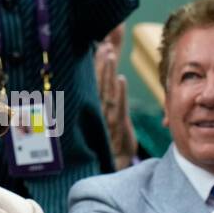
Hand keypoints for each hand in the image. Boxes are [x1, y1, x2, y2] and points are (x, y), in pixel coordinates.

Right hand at [95, 25, 136, 169]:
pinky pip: (118, 107)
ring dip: (107, 72)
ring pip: (105, 91)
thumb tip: (112, 80)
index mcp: (92, 108)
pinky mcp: (117, 128)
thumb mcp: (105, 122)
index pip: (94, 82)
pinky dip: (120, 93)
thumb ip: (108, 100)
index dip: (97, 64)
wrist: (114, 167)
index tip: (99, 47)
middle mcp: (97, 111)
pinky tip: (121, 79)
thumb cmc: (110, 144)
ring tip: (109, 53)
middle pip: (97, 83)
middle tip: (103, 45)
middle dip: (100, 63)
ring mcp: (106, 119)